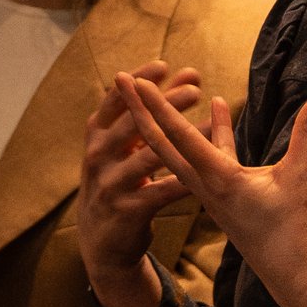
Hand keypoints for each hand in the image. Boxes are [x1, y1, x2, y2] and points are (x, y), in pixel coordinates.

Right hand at [77, 61, 201, 306]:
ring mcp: (110, 185)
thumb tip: (190, 75)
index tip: (163, 66)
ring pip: (147, 158)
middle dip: (162, 104)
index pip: (113, 100)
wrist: (102, 241)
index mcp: (97, 135)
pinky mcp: (126, 211)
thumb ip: (154, 112)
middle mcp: (98, 156)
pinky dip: (182, 180)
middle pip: (131, 124)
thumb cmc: (121, 181)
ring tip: (208, 123)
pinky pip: (158, 193)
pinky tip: (206, 170)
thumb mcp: (125, 147)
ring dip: (177, 138)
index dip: (137, 82)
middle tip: (193, 89)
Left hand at [118, 75, 306, 306]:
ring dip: (168, 122)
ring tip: (160, 92)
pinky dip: (206, 135)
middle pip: (162, 143)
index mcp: (219, 180)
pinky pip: (204, 159)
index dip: (157, 107)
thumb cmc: (294, 231)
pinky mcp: (222, 198)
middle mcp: (206, 186)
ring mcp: (211, 194)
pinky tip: (216, 113)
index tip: (136, 83)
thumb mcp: (301, 177)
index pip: (180, 137)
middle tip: (120, 80)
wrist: (292, 277)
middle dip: (142, 111)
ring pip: (180, 152)